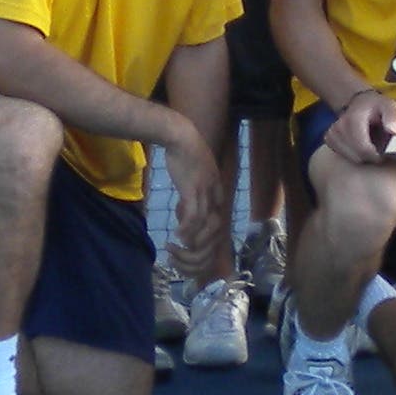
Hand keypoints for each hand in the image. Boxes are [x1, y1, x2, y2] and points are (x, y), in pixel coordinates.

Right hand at [165, 127, 230, 280]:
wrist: (182, 137)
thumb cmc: (186, 159)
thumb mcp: (195, 183)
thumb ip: (193, 201)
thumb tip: (185, 219)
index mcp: (218, 197)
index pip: (218, 232)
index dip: (206, 249)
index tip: (191, 256)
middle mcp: (216, 198)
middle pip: (215, 236)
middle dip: (199, 253)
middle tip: (181, 258)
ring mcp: (206, 193)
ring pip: (205, 228)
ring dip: (191, 243)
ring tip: (176, 248)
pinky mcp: (194, 188)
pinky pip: (193, 215)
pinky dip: (186, 228)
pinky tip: (176, 235)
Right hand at [321, 87, 395, 168]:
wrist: (358, 102)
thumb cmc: (376, 106)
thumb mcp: (388, 106)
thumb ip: (392, 117)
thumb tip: (392, 131)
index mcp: (353, 120)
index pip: (364, 149)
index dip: (377, 156)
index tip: (385, 153)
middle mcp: (339, 127)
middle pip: (358, 156)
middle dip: (371, 156)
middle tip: (380, 149)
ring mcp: (331, 134)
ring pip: (352, 158)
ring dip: (363, 156)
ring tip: (370, 144)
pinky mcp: (329, 140)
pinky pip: (344, 156)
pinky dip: (355, 154)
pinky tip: (360, 145)